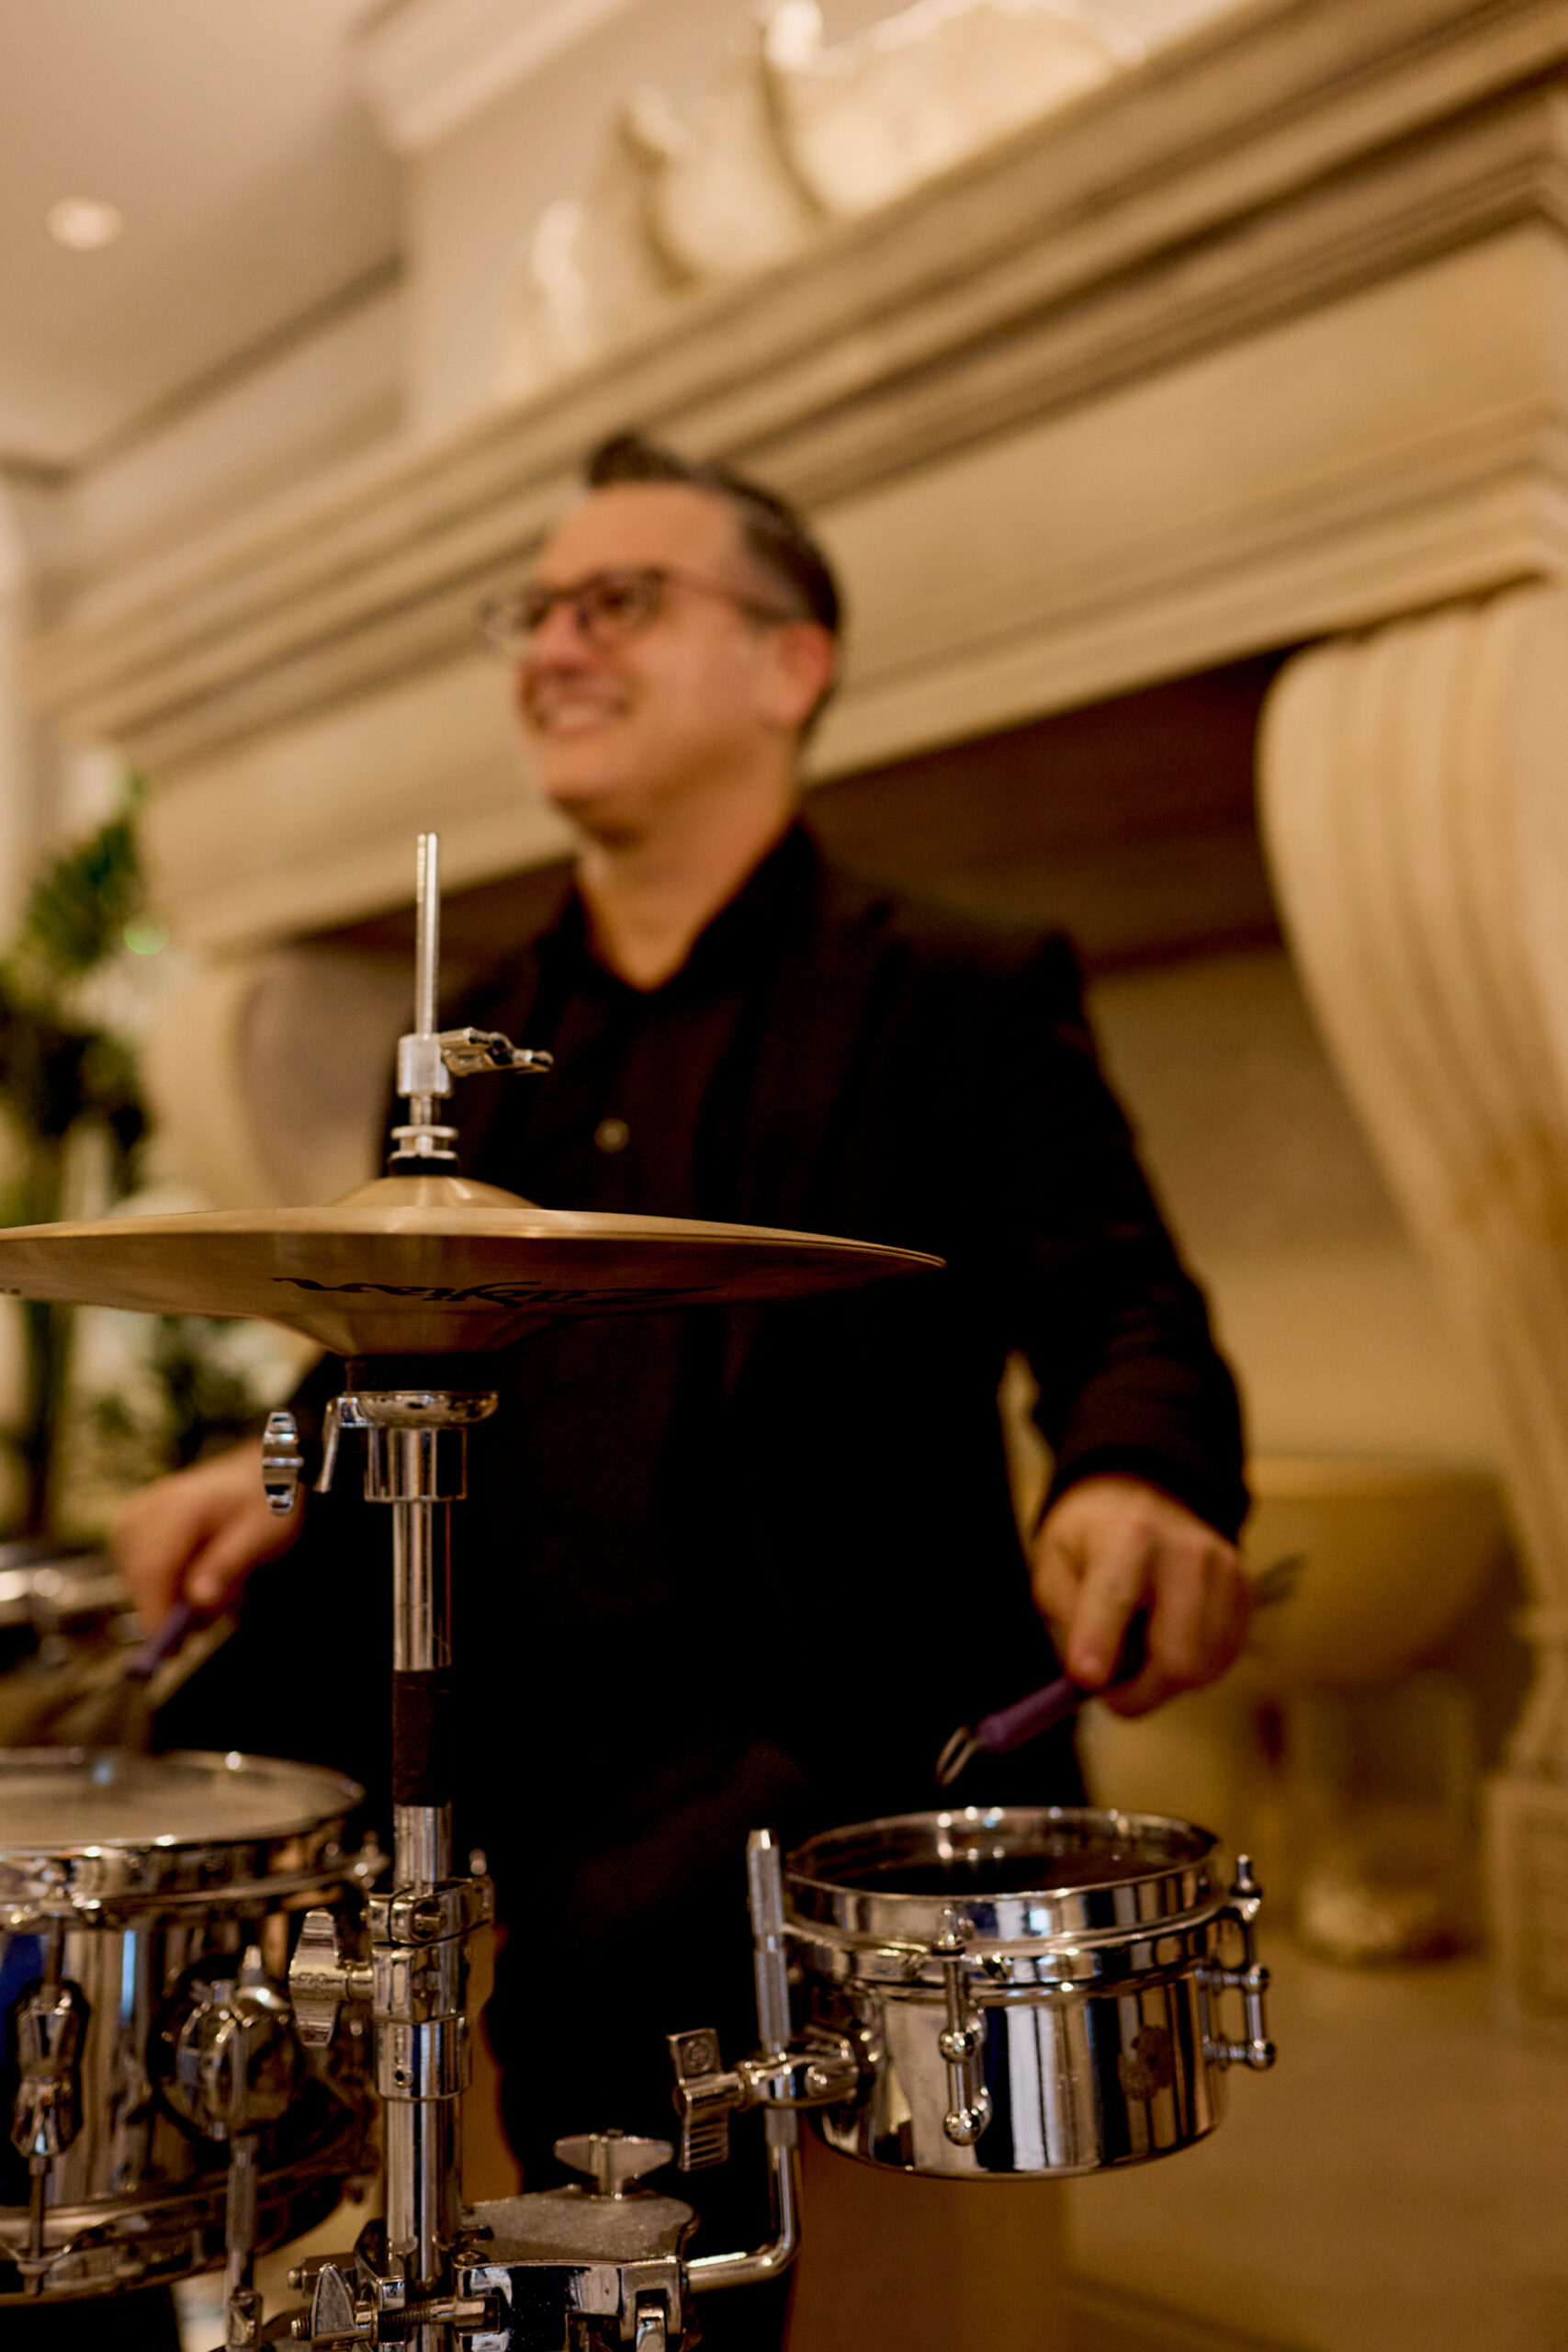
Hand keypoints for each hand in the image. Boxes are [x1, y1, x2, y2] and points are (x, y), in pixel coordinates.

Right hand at [113, 1439, 304, 1629]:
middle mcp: (147, 1507)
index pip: (151, 1568)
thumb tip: (199, 1601)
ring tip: (213, 1587)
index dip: (156, 1613)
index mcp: (179, 1505)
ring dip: (168, 1595)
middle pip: (138, 1577)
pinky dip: (164, 1583)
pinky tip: (196, 1575)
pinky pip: (137, 1569)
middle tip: (204, 1623)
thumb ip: (229, 1564)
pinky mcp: (134, 1525)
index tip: (170, 1649)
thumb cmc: (266, 1501)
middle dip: (167, 1607)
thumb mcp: (263, 1533)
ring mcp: (136, 1514)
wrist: (262, 1470)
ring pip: (135, 1577)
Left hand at [1029, 1474, 1251, 1717]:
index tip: (1086, 1679)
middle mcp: (1186, 1551)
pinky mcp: (1246, 1590)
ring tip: (1136, 1650)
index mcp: (1126, 1535)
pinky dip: (1191, 1666)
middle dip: (1140, 1693)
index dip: (1100, 1643)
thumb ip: (1067, 1620)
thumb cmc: (1091, 1540)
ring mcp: (1225, 1571)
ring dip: (1163, 1681)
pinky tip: (1167, 1638)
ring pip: (1203, 1668)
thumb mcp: (1054, 1567)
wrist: (1148, 1496)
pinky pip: (1222, 1659)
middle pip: (1179, 1657)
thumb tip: (1090, 1678)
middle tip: (1111, 1692)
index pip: (1116, 1597)